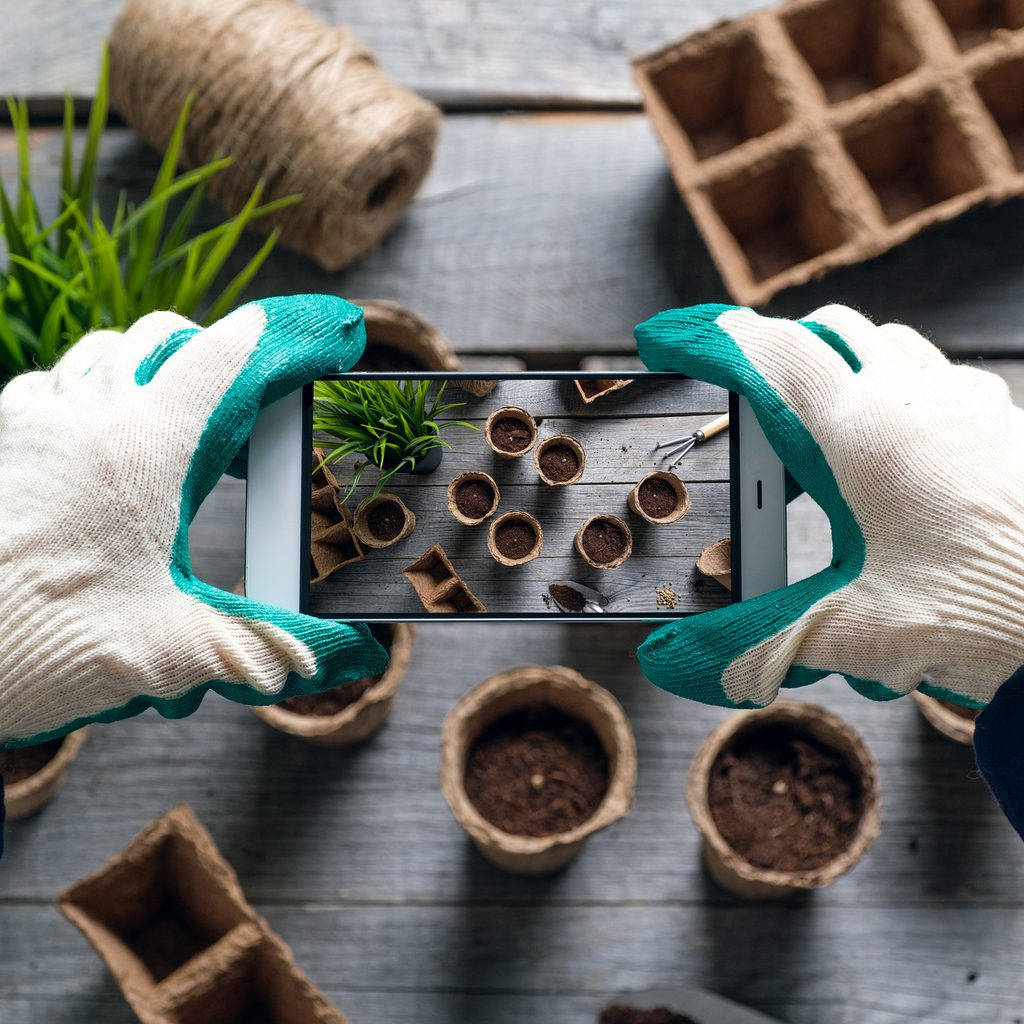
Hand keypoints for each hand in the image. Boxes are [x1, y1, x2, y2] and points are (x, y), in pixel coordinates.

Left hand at [0, 295, 387, 749]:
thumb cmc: (52, 644)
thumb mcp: (182, 648)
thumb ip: (272, 645)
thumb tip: (349, 658)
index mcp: (146, 450)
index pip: (223, 359)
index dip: (280, 336)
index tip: (323, 330)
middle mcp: (87, 416)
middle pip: (159, 336)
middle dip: (209, 350)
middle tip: (239, 396)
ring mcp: (34, 422)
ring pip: (98, 351)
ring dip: (144, 366)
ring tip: (171, 413)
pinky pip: (47, 383)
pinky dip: (83, 390)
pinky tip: (95, 438)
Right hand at [634, 304, 1023, 827]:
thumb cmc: (978, 617)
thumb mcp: (847, 631)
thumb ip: (750, 642)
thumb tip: (672, 660)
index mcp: (863, 430)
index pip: (770, 352)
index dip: (708, 338)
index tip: (666, 338)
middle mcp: (918, 399)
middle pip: (833, 331)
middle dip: (781, 351)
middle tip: (751, 401)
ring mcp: (973, 407)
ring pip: (896, 346)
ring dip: (850, 364)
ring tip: (826, 426)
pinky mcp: (1009, 428)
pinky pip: (947, 379)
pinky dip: (908, 391)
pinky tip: (906, 451)